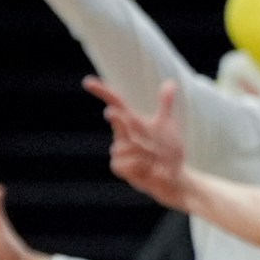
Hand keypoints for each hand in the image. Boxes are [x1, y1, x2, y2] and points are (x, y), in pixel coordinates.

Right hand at [90, 77, 189, 210]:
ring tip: (154, 159)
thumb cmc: (168, 151)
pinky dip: (141, 165)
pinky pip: (125, 161)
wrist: (172, 177)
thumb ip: (165, 105)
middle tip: (114, 114)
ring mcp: (119, 151)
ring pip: (124, 144)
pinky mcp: (119, 167)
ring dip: (145, 152)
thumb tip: (170, 82)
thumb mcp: (168, 126)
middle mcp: (123, 134)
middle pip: (116, 120)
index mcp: (132, 122)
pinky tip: (149, 169)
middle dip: (117, 117)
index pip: (115, 102)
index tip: (87, 82)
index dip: (102, 91)